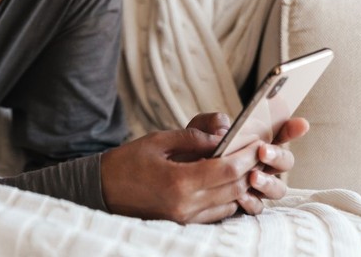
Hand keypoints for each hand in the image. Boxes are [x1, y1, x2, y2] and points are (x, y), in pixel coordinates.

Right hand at [100, 127, 260, 223]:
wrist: (102, 190)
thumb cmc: (127, 162)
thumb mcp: (158, 141)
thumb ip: (192, 138)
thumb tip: (221, 136)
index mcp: (180, 182)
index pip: (227, 170)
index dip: (247, 156)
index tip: (258, 142)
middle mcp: (186, 206)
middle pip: (233, 188)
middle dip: (250, 168)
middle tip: (258, 150)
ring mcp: (185, 218)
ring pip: (229, 203)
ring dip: (240, 184)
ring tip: (245, 164)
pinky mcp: (183, 224)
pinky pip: (217, 213)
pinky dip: (227, 197)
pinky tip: (226, 180)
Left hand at [186, 112, 309, 214]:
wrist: (176, 173)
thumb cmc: (194, 146)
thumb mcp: (200, 128)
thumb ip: (212, 122)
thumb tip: (224, 130)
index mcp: (255, 141)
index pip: (279, 133)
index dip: (291, 129)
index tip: (301, 123)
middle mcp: (262, 164)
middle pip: (285, 162)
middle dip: (278, 156)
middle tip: (262, 151)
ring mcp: (256, 185)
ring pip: (278, 188)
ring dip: (268, 181)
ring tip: (252, 176)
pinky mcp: (245, 204)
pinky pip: (258, 207)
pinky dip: (251, 201)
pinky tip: (240, 196)